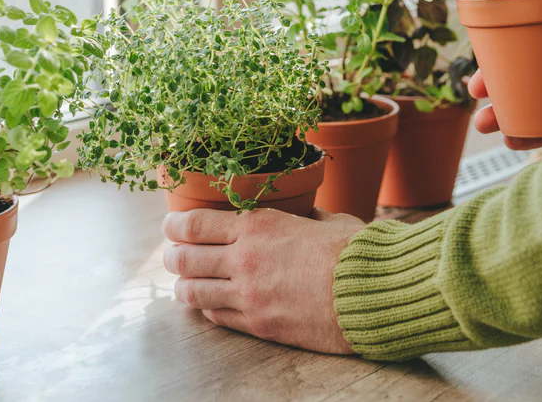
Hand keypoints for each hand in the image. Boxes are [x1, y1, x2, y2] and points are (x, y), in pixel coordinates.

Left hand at [162, 206, 365, 353]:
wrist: (371, 294)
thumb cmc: (355, 252)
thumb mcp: (326, 220)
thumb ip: (305, 218)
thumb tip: (306, 217)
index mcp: (258, 225)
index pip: (195, 224)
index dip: (174, 225)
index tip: (169, 225)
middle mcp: (244, 258)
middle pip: (184, 258)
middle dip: (172, 256)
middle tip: (172, 254)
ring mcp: (248, 295)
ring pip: (192, 292)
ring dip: (184, 286)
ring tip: (184, 282)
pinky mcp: (259, 324)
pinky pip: (217, 317)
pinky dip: (208, 309)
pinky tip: (211, 304)